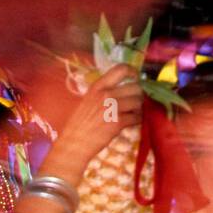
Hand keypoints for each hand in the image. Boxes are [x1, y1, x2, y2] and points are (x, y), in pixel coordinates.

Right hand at [41, 64, 142, 181]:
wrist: (74, 143)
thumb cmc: (80, 124)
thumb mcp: (88, 100)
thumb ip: (103, 92)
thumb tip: (124, 88)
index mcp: (97, 87)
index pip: (121, 69)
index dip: (132, 72)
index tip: (135, 78)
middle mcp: (105, 94)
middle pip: (135, 87)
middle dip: (138, 95)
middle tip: (134, 102)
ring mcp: (112, 108)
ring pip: (138, 102)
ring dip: (138, 108)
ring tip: (131, 114)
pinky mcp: (118, 123)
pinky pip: (137, 117)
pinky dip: (136, 120)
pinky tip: (130, 123)